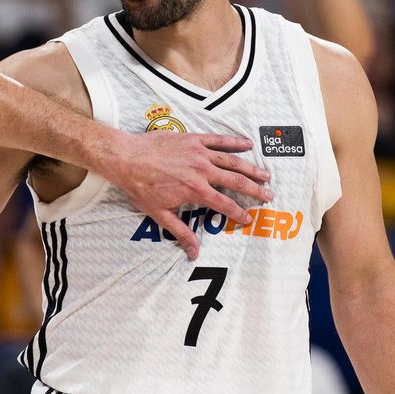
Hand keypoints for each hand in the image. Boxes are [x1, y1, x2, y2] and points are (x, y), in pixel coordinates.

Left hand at [102, 132, 270, 259]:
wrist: (126, 158)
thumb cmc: (140, 187)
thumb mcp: (159, 214)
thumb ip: (180, 232)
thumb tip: (193, 253)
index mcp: (195, 190)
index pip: (224, 204)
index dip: (239, 213)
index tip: (249, 219)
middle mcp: (201, 171)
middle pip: (235, 181)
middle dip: (254, 190)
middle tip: (268, 195)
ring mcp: (199, 153)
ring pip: (232, 160)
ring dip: (251, 168)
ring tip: (266, 175)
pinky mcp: (193, 139)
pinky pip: (219, 140)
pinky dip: (235, 142)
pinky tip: (248, 144)